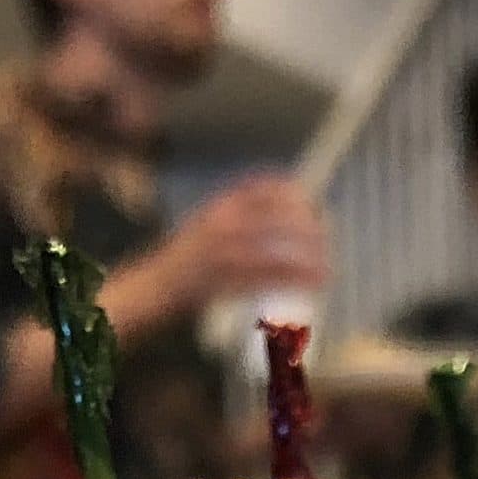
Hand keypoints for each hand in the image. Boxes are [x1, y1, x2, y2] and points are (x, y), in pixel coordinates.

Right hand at [115, 175, 328, 329]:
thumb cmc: (179, 268)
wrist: (149, 291)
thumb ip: (234, 222)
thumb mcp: (204, 229)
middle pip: (279, 216)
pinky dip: (296, 279)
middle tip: (327, 244)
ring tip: (328, 269)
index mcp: (219, 206)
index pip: (265, 187)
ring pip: (278, 247)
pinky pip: (269, 277)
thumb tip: (270, 225)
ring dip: (309, 257)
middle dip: (309, 230)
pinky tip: (315, 283)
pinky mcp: (225, 280)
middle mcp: (222, 221)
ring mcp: (223, 250)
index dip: (294, 195)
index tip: (311, 207)